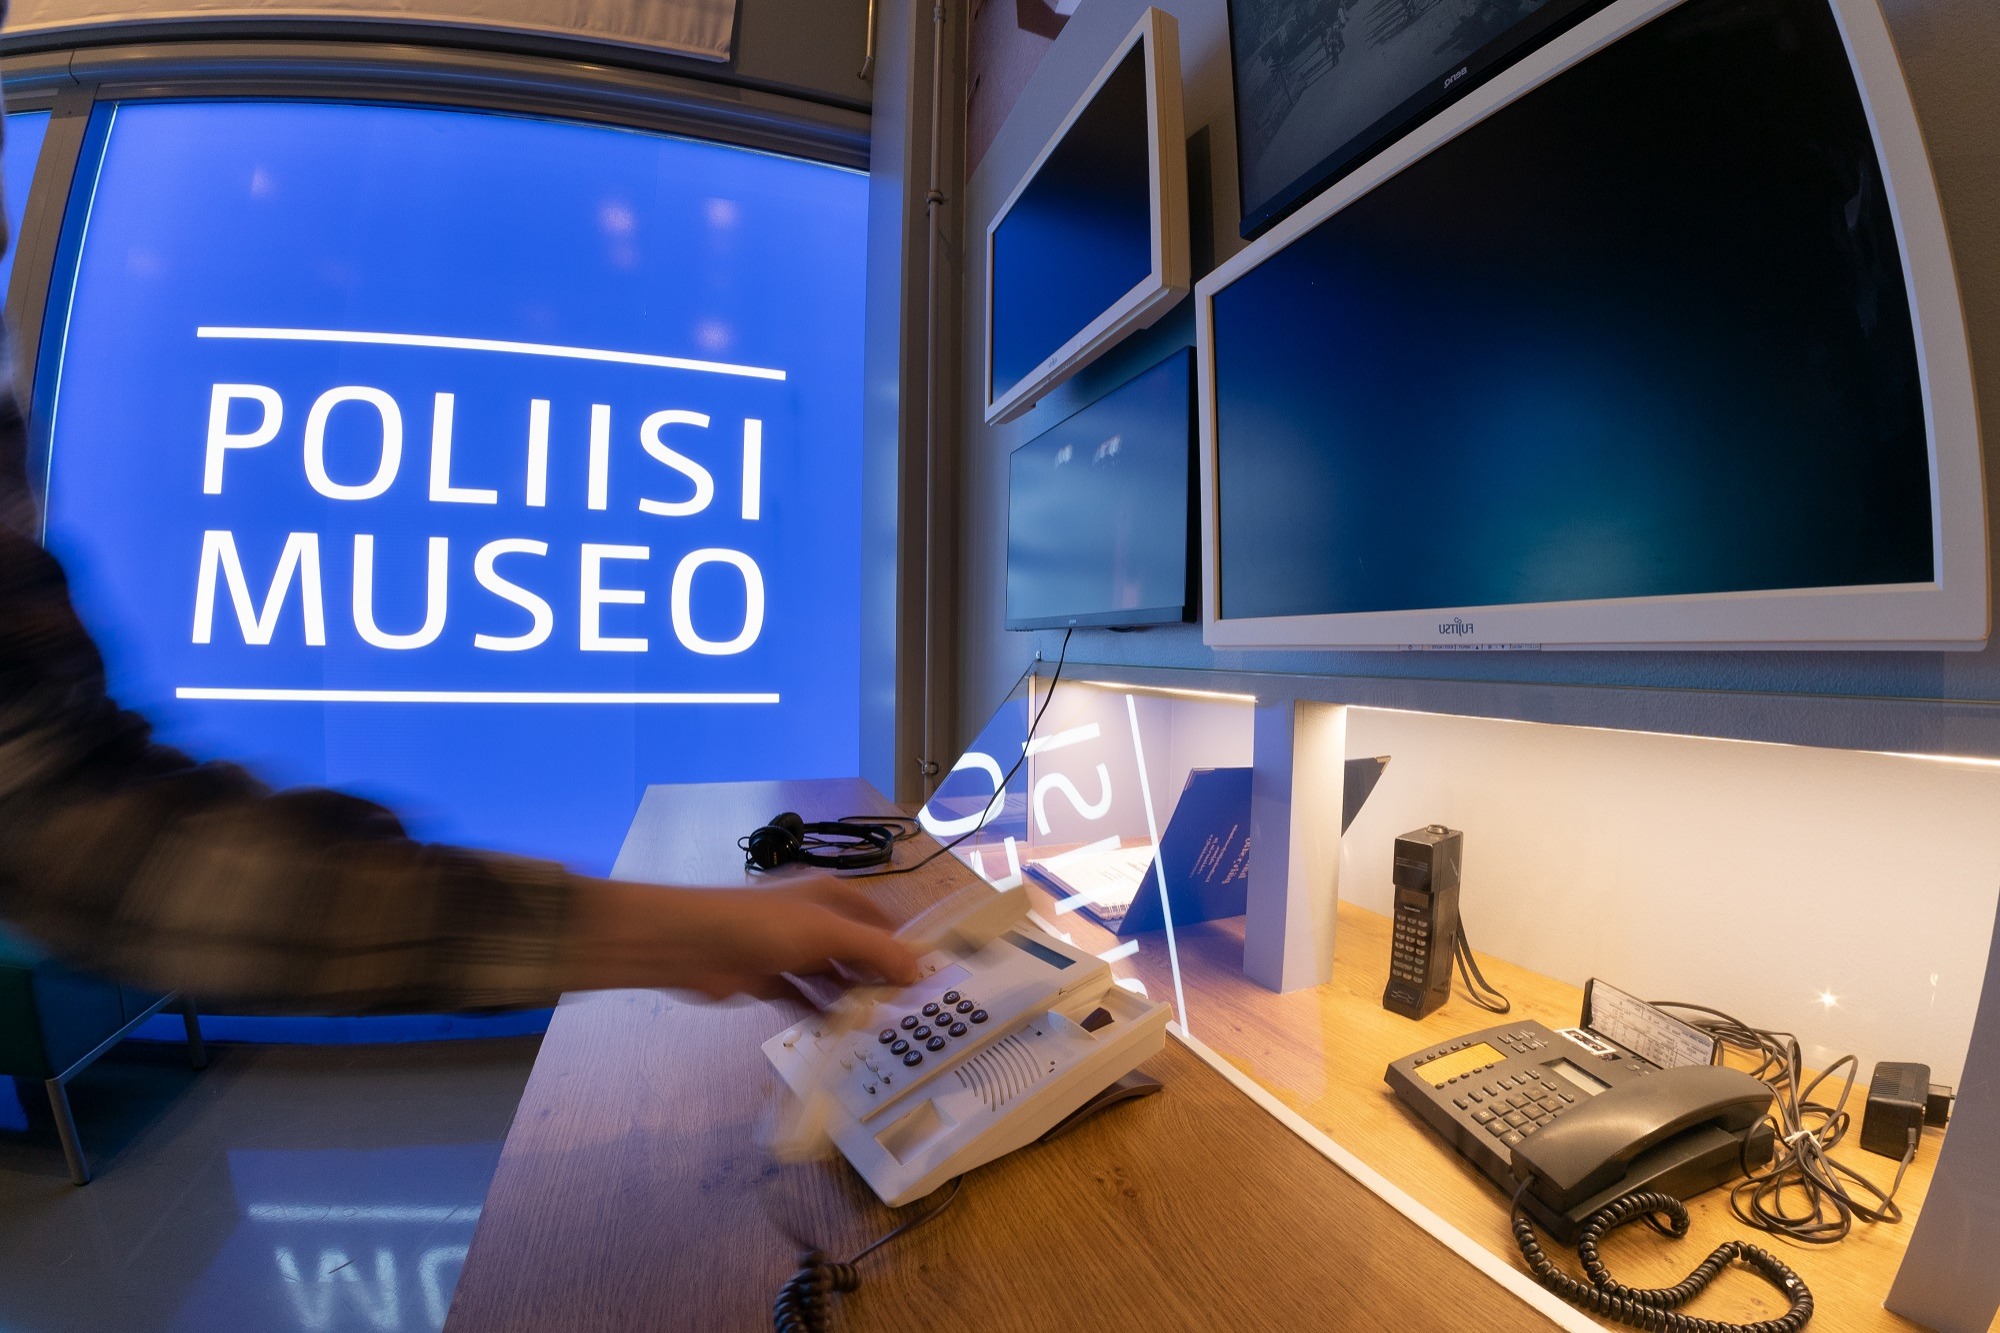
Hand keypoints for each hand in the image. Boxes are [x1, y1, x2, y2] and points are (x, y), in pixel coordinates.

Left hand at [557, 873, 919, 999]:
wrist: (690, 944)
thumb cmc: (763, 926)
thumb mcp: (828, 933)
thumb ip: (875, 951)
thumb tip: (918, 970)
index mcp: (832, 899)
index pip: (880, 924)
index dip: (902, 950)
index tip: (926, 984)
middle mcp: (814, 922)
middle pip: (858, 953)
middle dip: (879, 980)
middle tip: (907, 1014)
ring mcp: (790, 953)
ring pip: (833, 979)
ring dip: (852, 1001)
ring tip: (879, 1029)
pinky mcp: (769, 981)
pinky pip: (805, 1000)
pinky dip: (822, 1015)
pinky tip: (840, 1034)